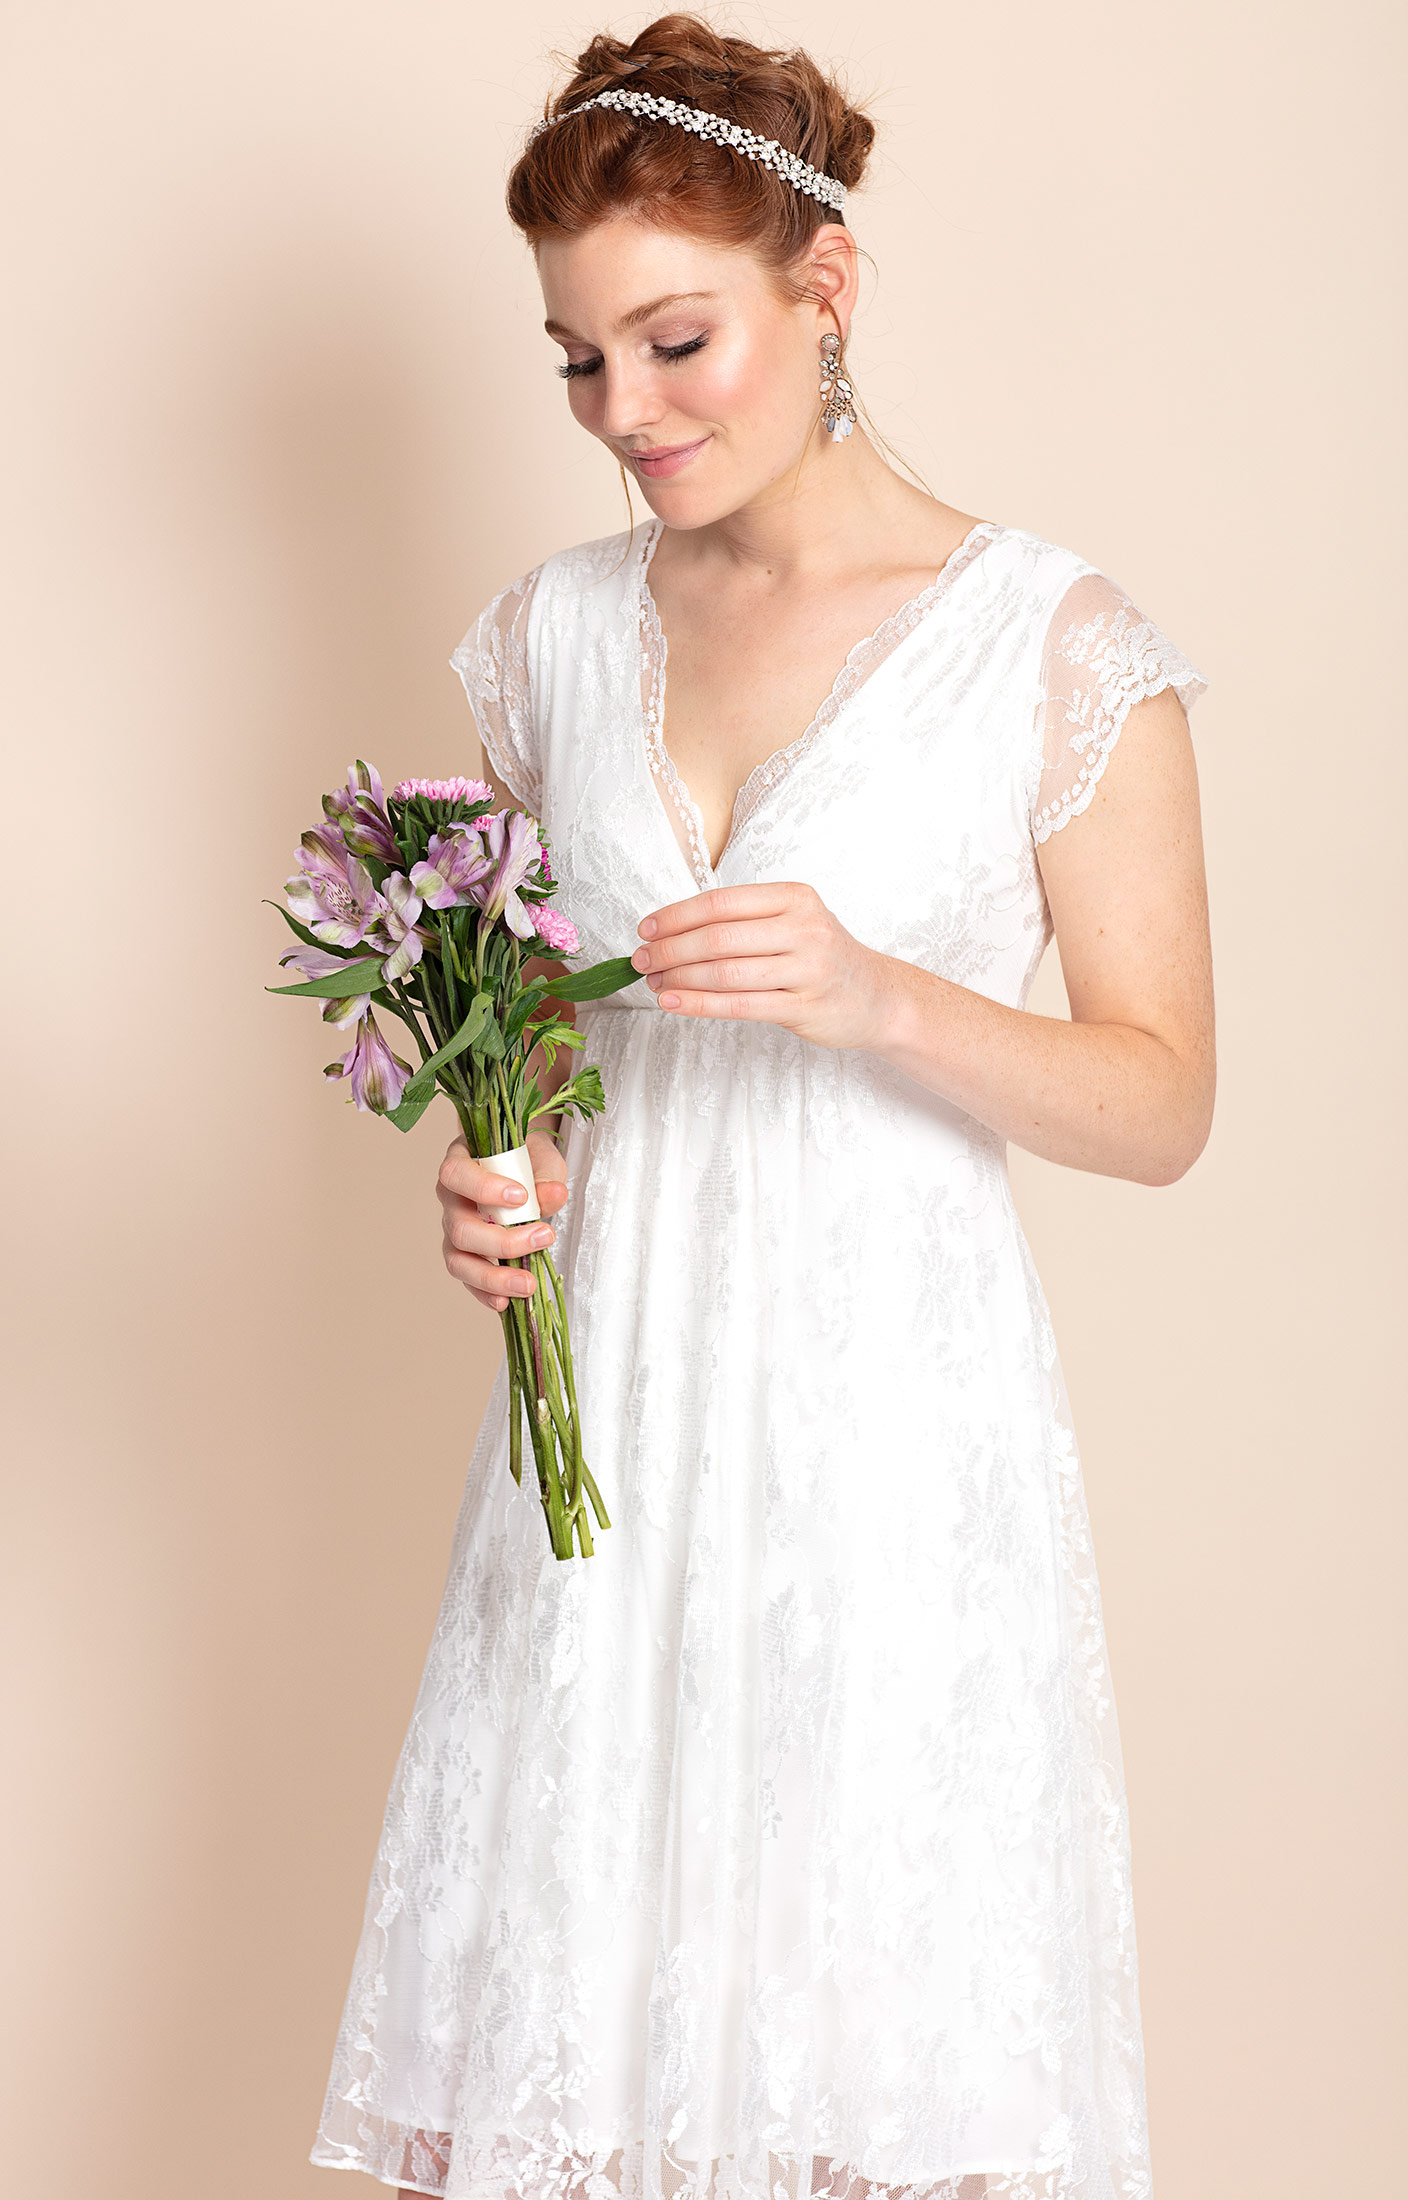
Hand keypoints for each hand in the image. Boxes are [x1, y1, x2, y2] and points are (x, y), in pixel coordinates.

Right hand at [436, 1127, 568, 1312]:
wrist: (524, 1168)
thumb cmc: (527, 1159)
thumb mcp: (541, 1158)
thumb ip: (545, 1175)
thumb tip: (554, 1196)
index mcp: (460, 1164)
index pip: (455, 1175)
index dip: (483, 1189)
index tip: (521, 1196)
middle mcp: (451, 1200)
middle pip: (459, 1228)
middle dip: (501, 1241)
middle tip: (544, 1237)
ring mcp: (455, 1230)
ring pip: (458, 1260)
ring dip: (493, 1277)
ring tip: (528, 1284)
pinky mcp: (466, 1256)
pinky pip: (468, 1279)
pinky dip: (485, 1294)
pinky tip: (507, 1302)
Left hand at [630, 880, 893, 1050]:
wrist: (877, 997)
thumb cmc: (822, 957)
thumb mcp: (793, 921)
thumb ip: (744, 921)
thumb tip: (672, 931)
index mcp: (794, 897)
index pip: (721, 903)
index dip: (676, 916)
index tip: (646, 929)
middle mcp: (804, 928)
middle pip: (718, 938)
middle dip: (669, 949)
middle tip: (641, 960)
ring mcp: (807, 969)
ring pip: (725, 973)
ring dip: (679, 978)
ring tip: (654, 983)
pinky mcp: (804, 1008)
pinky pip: (738, 1005)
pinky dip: (698, 1004)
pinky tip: (672, 1003)